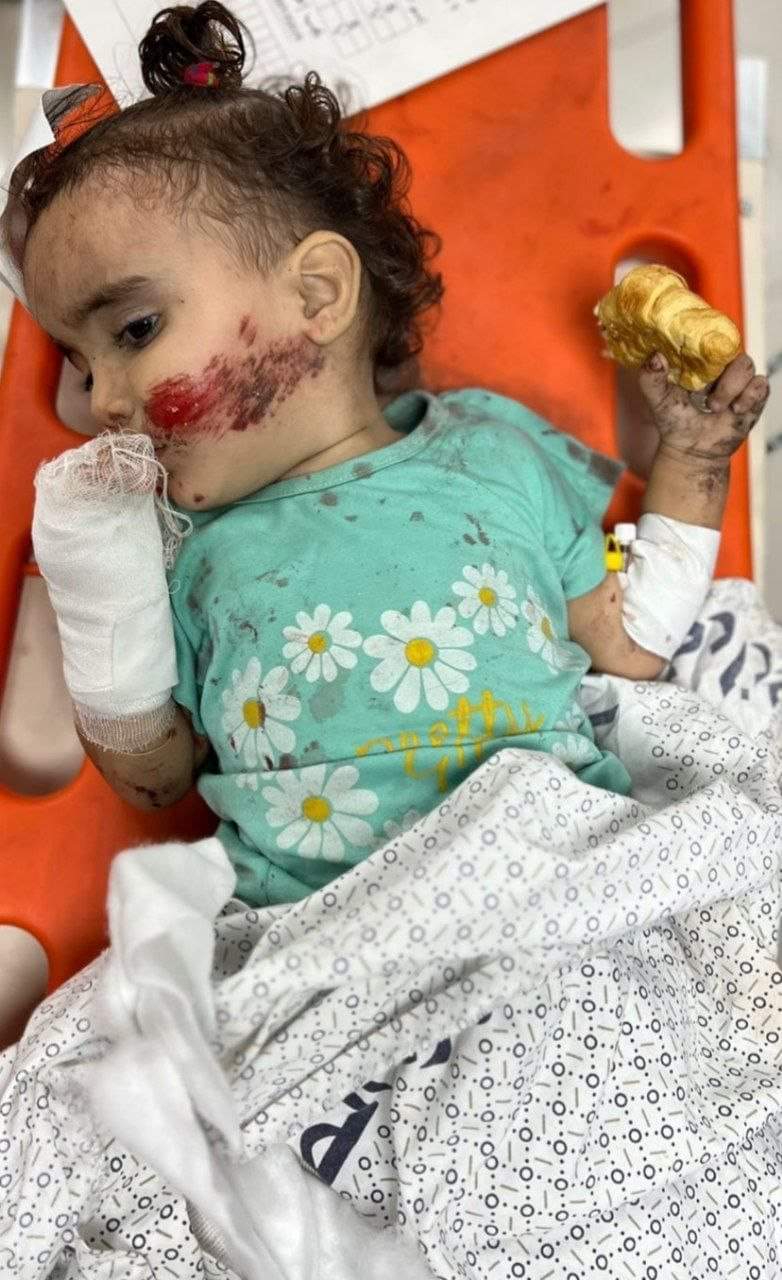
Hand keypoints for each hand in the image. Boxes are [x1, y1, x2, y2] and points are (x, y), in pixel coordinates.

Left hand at [638, 351, 768, 461]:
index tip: (698, 358)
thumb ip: (651, 377)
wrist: (691, 448)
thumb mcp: (658, 398)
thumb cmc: (675, 420)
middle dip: (717, 371)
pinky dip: (749, 396)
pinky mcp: (752, 395)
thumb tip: (655, 356)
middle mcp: (720, 365)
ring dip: (731, 388)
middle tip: (704, 397)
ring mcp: (737, 379)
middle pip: (730, 349)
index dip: (707, 342)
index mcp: (698, 359)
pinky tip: (736, 410)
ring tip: (715, 408)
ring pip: (746, 366)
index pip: (709, 337)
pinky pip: (760, 385)